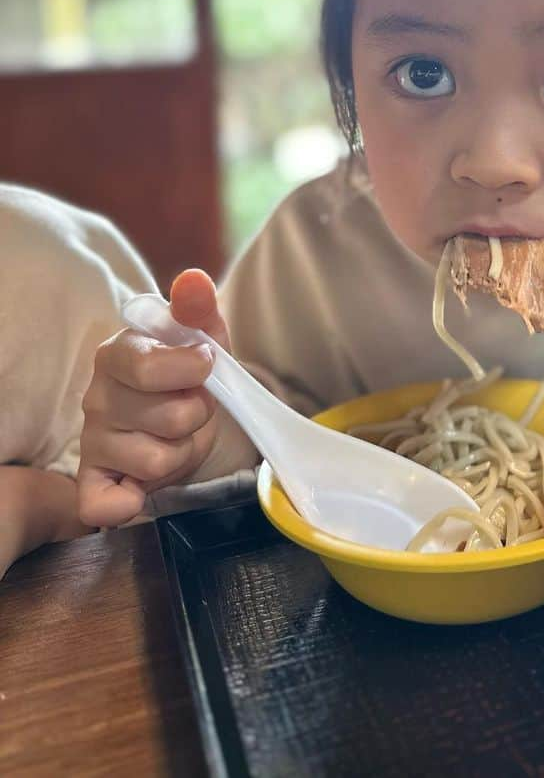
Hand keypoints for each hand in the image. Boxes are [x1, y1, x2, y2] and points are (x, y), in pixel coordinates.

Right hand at [77, 269, 229, 526]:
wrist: (184, 418)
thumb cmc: (188, 374)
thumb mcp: (203, 337)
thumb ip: (199, 308)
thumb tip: (194, 281)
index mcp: (116, 354)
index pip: (148, 366)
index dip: (191, 370)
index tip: (206, 365)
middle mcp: (96, 398)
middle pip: (169, 418)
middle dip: (198, 415)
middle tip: (193, 407)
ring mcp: (92, 442)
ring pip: (158, 461)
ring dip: (184, 452)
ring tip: (177, 436)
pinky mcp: (93, 483)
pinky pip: (104, 505)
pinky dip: (128, 503)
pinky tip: (141, 488)